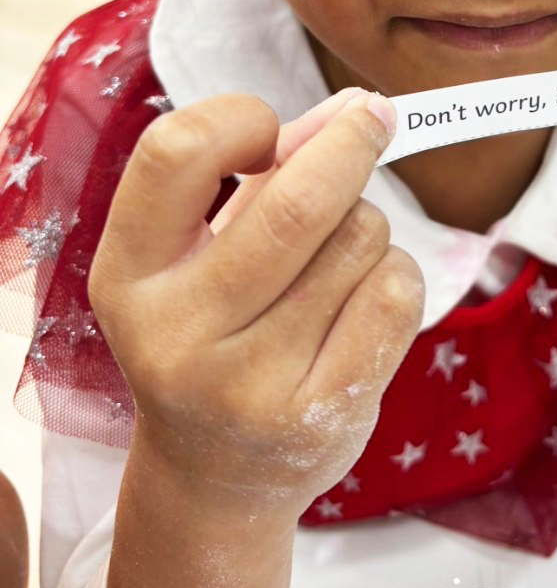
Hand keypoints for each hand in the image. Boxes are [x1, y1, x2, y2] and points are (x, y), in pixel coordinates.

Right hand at [89, 88, 424, 511]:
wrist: (215, 478)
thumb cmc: (216, 331)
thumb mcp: (202, 253)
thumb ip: (265, 173)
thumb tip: (354, 109)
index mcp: (129, 275)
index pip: (174, 152)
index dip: (237, 118)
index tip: (269, 129)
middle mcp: (177, 333)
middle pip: (297, 202)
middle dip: (351, 143)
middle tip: (374, 117)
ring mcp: (249, 384)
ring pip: (358, 239)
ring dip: (367, 223)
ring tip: (338, 257)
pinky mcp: (321, 414)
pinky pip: (394, 292)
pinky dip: (396, 272)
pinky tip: (365, 295)